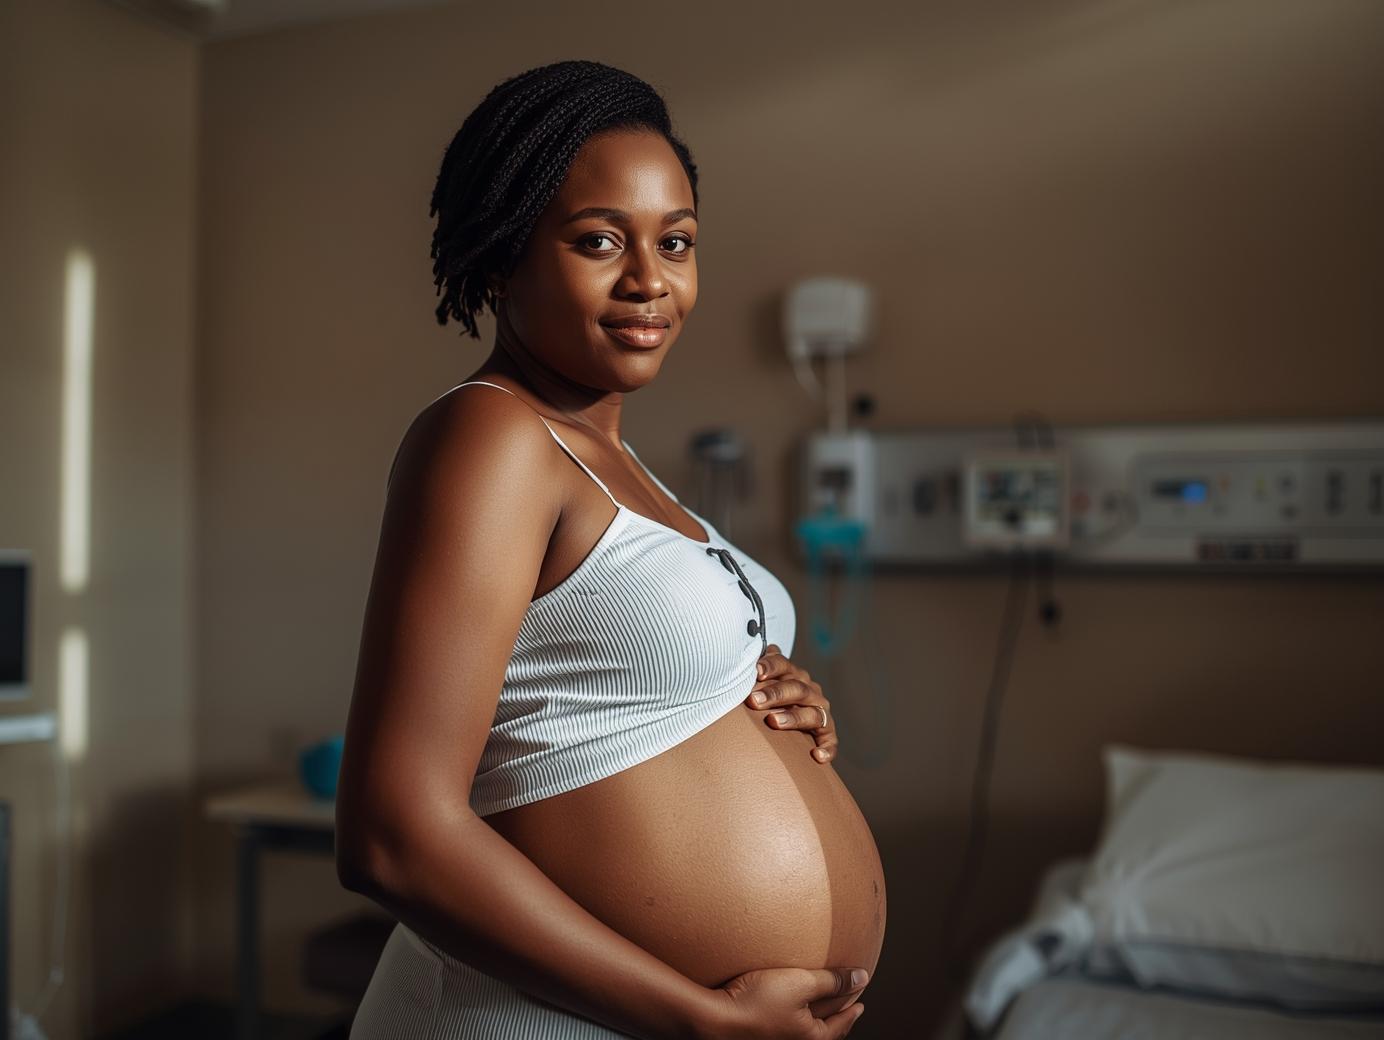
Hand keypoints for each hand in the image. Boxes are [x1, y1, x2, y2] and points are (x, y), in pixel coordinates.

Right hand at [696, 966, 867, 1038]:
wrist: (713, 1019)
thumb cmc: (756, 1003)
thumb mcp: (800, 983)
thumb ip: (832, 981)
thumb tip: (860, 978)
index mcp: (812, 1039)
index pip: (841, 1023)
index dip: (852, 1008)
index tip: (860, 1000)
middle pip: (824, 1031)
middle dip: (836, 1017)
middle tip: (844, 1004)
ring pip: (803, 1030)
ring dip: (814, 1017)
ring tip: (816, 1006)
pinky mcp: (759, 1036)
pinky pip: (785, 1027)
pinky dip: (793, 1018)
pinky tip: (785, 1007)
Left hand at [745, 645, 837, 763]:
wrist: (786, 720)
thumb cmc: (766, 700)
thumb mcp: (760, 685)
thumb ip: (754, 673)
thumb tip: (741, 661)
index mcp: (792, 674)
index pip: (783, 665)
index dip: (770, 666)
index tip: (755, 671)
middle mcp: (809, 690)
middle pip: (796, 688)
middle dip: (775, 694)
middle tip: (753, 701)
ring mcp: (820, 711)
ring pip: (811, 713)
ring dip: (793, 717)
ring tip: (773, 721)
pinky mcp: (827, 733)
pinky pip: (830, 740)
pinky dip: (827, 748)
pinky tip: (817, 755)